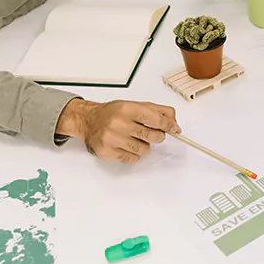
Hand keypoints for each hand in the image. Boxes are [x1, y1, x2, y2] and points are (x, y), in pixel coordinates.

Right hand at [56, 99, 180, 162]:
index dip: (168, 125)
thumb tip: (175, 125)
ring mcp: (112, 139)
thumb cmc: (113, 113)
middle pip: (153, 137)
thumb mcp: (136, 105)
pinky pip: (132, 159)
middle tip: (149, 132)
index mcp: (127, 109)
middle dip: (156, 136)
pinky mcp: (107, 152)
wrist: (89, 121)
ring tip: (133, 138)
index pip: (157, 120)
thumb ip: (159, 112)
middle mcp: (119, 123)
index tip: (172, 128)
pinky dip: (133, 154)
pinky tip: (125, 145)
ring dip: (143, 146)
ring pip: (144, 150)